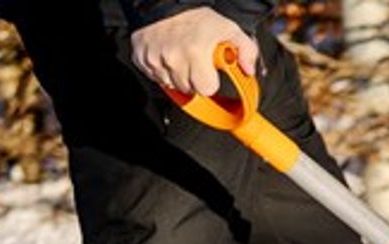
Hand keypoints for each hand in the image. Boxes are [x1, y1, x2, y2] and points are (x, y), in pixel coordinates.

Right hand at [129, 9, 258, 97]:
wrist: (165, 1)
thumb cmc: (196, 16)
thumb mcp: (228, 28)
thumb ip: (246, 50)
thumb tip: (248, 69)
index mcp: (195, 53)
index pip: (206, 89)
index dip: (210, 81)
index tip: (209, 72)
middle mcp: (172, 58)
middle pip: (188, 89)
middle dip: (194, 79)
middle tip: (195, 61)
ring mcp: (154, 59)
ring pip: (170, 84)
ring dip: (177, 75)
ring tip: (181, 56)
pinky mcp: (140, 57)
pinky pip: (153, 76)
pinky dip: (160, 69)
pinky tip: (167, 55)